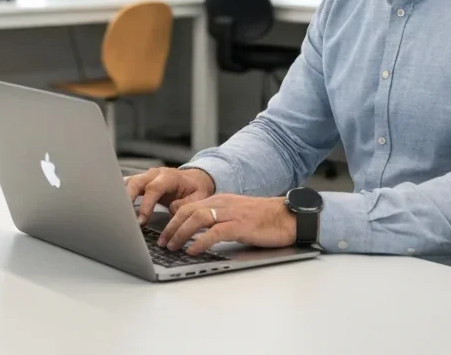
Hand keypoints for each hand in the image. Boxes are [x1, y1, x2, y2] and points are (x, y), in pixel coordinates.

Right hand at [124, 167, 215, 224]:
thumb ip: (186, 204)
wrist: (195, 178)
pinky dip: (120, 194)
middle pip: (135, 183)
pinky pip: (127, 185)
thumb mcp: (199, 197)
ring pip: (128, 182)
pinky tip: (116, 206)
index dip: (146, 205)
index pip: (153, 188)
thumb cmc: (196, 189)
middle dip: (127, 200)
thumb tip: (171, 210)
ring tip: (117, 213)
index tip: (141, 220)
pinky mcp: (141, 181)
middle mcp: (155, 174)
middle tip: (124, 217)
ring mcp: (146, 176)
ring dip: (121, 197)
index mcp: (169, 177)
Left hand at [158, 194, 295, 255]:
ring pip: (197, 218)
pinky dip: (200, 241)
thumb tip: (199, 232)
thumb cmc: (264, 219)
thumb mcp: (236, 214)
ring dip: (180, 233)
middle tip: (162, 242)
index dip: (173, 219)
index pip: (189, 206)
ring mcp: (231, 213)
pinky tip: (192, 250)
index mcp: (220, 200)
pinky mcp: (240, 226)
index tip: (164, 232)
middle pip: (188, 211)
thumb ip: (218, 219)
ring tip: (172, 246)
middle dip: (171, 227)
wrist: (288, 217)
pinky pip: (214, 232)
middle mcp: (223, 203)